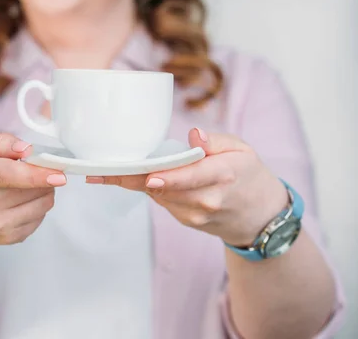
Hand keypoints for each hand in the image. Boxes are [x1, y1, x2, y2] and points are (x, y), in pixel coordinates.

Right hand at [0, 131, 66, 248]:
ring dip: (44, 190)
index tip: (59, 175)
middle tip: (35, 169)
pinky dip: (38, 206)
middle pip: (33, 188)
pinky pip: (40, 217)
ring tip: (27, 185)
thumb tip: (26, 149)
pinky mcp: (9, 238)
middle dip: (43, 176)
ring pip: (43, 204)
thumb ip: (1, 141)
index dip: (38, 174)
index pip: (10, 174)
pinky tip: (21, 201)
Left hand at [86, 128, 288, 246]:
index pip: (189, 176)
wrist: (259, 216)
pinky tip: (138, 176)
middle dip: (130, 179)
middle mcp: (206, 200)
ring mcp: (195, 214)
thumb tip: (194, 135)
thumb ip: (217, 141)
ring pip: (157, 196)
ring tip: (105, 171)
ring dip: (134, 182)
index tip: (145, 175)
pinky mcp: (187, 221)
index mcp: (223, 176)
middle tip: (98, 172)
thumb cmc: (249, 175)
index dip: (165, 177)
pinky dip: (150, 188)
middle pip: (162, 189)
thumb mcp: (242, 149)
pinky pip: (162, 201)